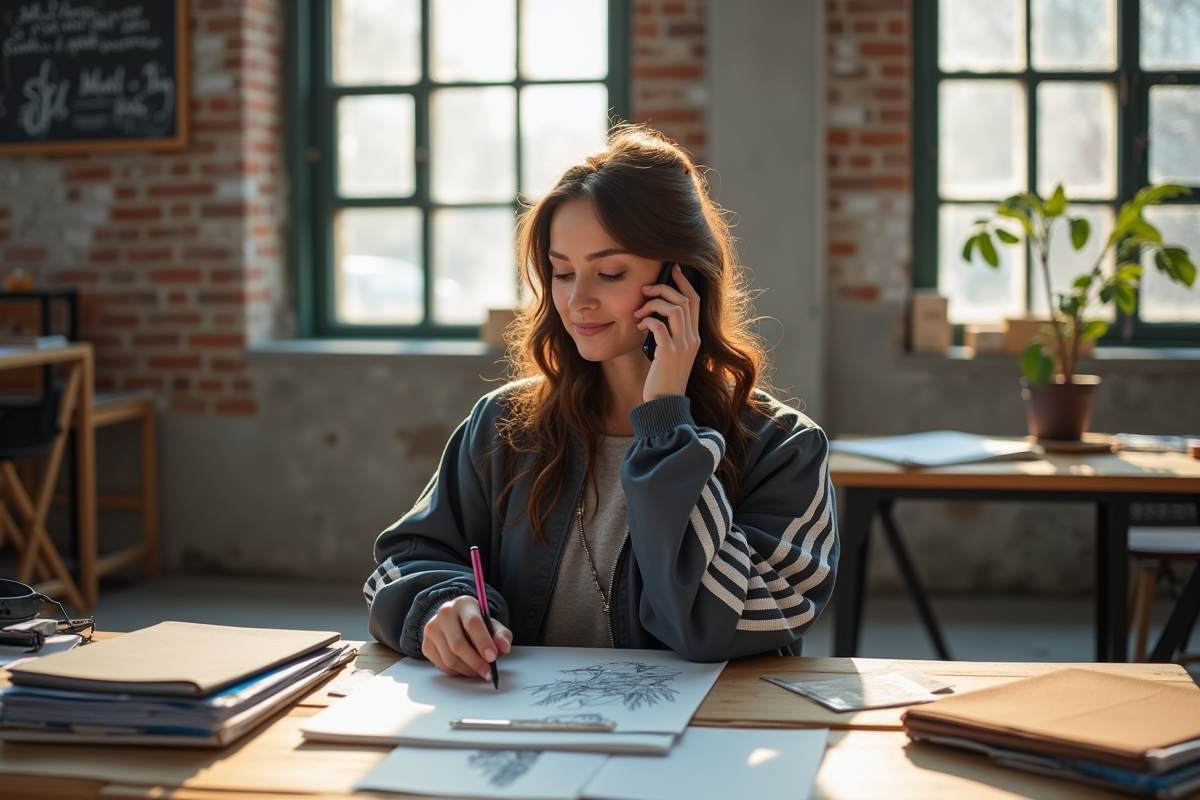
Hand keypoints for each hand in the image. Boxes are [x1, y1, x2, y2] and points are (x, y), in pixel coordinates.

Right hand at [421, 595, 512, 680]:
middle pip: (458, 644)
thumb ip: (501, 635)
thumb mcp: (493, 625)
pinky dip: (456, 672)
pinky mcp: (426, 645)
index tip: (492, 657)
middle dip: (475, 662)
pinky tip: (466, 668)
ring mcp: (432, 629)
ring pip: (449, 658)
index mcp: (463, 604)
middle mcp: (444, 613)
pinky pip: (442, 665)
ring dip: (467, 670)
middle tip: (488, 672)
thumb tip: (503, 647)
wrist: (456, 622)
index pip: (472, 623)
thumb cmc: (477, 624)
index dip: (483, 642)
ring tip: (479, 671)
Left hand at [635, 264, 700, 401]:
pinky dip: (648, 320)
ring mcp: (682, 346)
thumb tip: (653, 316)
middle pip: (685, 300)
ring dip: (653, 304)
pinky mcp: (669, 353)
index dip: (685, 282)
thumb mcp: (670, 353)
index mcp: (694, 337)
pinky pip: (660, 326)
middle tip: (645, 290)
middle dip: (663, 289)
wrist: (664, 403)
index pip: (695, 301)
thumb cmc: (663, 379)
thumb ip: (668, 335)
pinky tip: (640, 325)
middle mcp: (692, 338)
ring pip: (674, 309)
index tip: (673, 270)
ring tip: (639, 312)